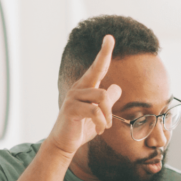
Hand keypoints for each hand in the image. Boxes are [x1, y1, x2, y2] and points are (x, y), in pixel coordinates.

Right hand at [46, 35, 122, 157]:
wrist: (64, 143)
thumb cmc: (81, 128)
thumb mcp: (99, 114)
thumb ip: (107, 101)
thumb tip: (116, 87)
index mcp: (85, 87)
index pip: (97, 67)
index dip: (104, 52)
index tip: (109, 37)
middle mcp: (78, 88)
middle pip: (99, 74)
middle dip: (107, 80)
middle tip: (109, 105)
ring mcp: (73, 97)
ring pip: (102, 97)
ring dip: (107, 116)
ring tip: (104, 128)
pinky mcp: (71, 109)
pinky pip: (95, 111)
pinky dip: (101, 123)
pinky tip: (99, 131)